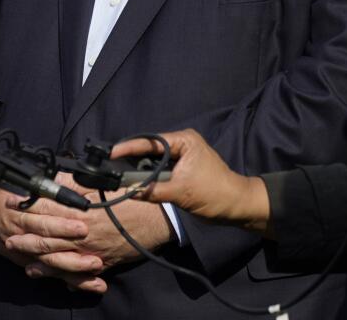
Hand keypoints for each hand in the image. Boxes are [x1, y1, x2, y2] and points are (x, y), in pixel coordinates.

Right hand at [0, 184, 106, 292]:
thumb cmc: (3, 193)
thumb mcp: (21, 183)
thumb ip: (46, 185)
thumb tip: (72, 179)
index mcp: (23, 208)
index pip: (45, 211)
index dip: (63, 216)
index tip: (83, 218)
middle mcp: (22, 229)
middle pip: (46, 236)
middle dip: (68, 238)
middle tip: (90, 238)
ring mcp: (24, 248)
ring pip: (48, 258)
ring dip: (72, 263)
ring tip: (94, 264)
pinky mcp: (26, 260)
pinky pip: (48, 271)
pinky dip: (66, 277)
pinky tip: (85, 282)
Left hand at [5, 173, 173, 273]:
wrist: (159, 219)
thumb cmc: (132, 199)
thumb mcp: (103, 186)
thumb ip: (77, 184)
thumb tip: (56, 176)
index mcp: (81, 211)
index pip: (48, 208)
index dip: (27, 205)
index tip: (11, 203)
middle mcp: (83, 234)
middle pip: (48, 236)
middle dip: (26, 236)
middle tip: (7, 235)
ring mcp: (90, 251)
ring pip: (57, 257)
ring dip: (37, 257)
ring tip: (20, 256)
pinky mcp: (101, 262)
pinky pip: (76, 272)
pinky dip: (60, 274)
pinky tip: (46, 273)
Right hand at [110, 129, 270, 233]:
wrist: (236, 206)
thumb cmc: (214, 194)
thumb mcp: (181, 192)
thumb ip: (152, 190)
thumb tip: (128, 191)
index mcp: (184, 141)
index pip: (151, 142)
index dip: (129, 147)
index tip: (111, 152)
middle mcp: (182, 144)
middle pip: (150, 149)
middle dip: (132, 158)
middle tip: (110, 165)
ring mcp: (182, 157)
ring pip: (154, 161)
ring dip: (140, 169)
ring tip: (118, 174)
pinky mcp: (181, 169)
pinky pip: (160, 170)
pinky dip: (149, 177)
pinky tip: (135, 182)